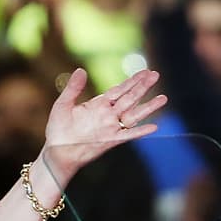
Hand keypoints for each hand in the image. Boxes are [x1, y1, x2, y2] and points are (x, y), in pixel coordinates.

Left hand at [39, 68, 167, 183]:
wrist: (57, 150)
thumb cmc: (58, 128)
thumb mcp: (63, 104)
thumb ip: (73, 88)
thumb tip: (81, 70)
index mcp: (98, 104)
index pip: (119, 90)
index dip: (132, 81)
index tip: (145, 71)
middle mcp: (108, 114)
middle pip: (129, 98)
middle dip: (142, 87)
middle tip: (156, 75)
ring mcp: (111, 127)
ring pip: (133, 115)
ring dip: (148, 107)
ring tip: (163, 98)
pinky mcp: (111, 141)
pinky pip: (128, 135)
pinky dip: (140, 131)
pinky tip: (153, 127)